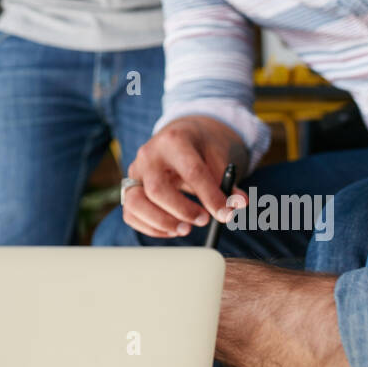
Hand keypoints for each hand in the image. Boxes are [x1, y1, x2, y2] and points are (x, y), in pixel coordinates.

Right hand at [121, 116, 249, 237]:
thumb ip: (227, 182)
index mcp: (174, 140)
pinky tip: (172, 229)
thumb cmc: (200, 148)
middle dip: (182, 210)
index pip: (191, 171)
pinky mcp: (129, 188)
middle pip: (156, 189)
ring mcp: (135, 172)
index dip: (210, 196)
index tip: (225, 214)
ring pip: (135, 203)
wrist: (180, 136)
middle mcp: (149, 155)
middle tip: (204, 221)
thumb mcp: (217, 156)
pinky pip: (131, 214)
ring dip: (161, 222)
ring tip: (185, 229)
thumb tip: (238, 204)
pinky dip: (150, 228)